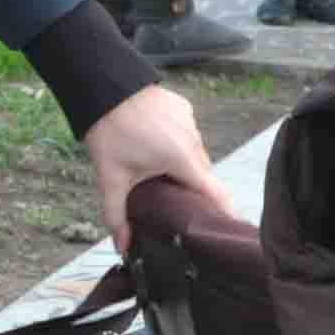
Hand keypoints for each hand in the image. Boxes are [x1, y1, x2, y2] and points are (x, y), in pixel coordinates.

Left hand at [80, 80, 223, 238]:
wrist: (105, 88)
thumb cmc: (109, 132)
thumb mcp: (111, 178)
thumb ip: (117, 215)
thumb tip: (122, 247)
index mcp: (181, 159)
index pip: (215, 193)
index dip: (225, 212)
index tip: (230, 227)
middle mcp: (193, 140)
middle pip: (201, 175)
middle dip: (190, 188)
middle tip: (174, 201)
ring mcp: (190, 121)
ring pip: (193, 153)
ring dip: (181, 164)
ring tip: (156, 168)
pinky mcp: (184, 108)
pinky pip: (186, 132)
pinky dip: (175, 142)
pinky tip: (153, 142)